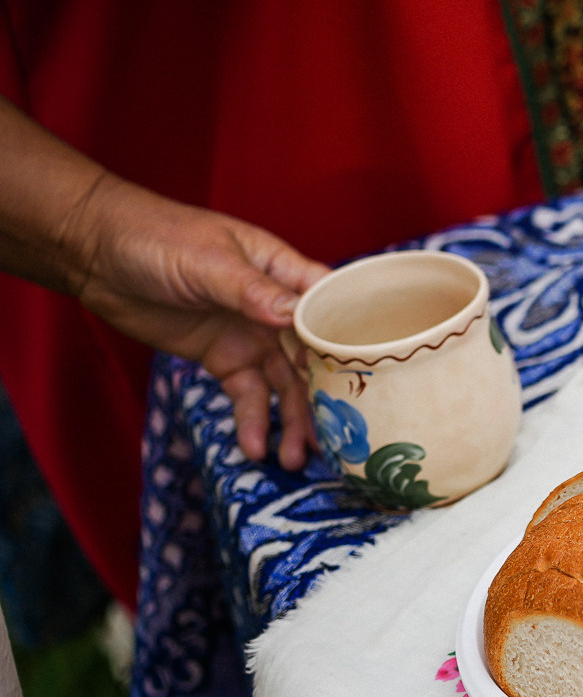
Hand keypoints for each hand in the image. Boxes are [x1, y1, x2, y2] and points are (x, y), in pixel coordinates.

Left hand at [61, 180, 329, 469]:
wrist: (97, 254)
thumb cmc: (156, 237)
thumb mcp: (207, 262)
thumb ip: (251, 291)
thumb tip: (293, 317)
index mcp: (281, 270)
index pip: (331, 304)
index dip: (352, 336)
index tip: (373, 374)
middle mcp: (275, 306)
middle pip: (315, 355)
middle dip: (326, 395)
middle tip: (337, 437)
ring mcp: (249, 334)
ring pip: (285, 383)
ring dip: (292, 419)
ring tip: (296, 459)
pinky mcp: (222, 358)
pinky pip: (246, 393)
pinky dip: (252, 420)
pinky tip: (255, 447)